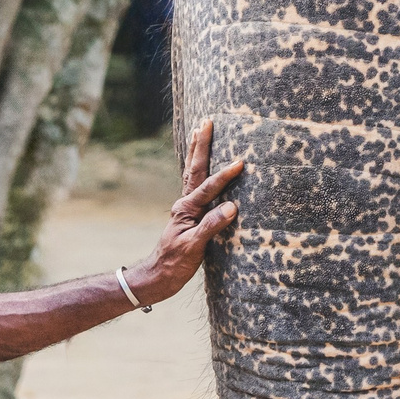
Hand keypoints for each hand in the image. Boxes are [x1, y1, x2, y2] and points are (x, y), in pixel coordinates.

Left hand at [124, 118, 242, 305]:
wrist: (158, 277)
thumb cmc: (175, 264)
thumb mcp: (194, 247)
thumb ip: (211, 226)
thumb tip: (232, 207)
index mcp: (187, 209)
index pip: (208, 188)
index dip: (225, 175)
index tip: (241, 163)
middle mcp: (185, 204)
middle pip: (194, 168)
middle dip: (201, 145)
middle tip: (207, 121)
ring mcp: (187, 208)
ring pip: (193, 173)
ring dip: (197, 151)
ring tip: (199, 131)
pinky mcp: (190, 214)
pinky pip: (196, 185)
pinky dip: (199, 169)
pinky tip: (201, 165)